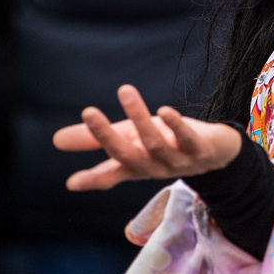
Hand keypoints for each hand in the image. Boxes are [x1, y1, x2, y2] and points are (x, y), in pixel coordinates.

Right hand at [54, 84, 242, 190]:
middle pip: (127, 156)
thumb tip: (56, 141)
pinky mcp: (200, 150)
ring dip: (139, 118)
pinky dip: (176, 126)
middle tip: (88, 112)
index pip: (110, 173)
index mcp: (135, 165)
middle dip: (106, 136)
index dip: (92, 179)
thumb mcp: (130, 139)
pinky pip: (186, 139)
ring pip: (155, 144)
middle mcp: (154, 167)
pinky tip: (164, 110)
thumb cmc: (165, 145)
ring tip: (125, 91)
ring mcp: (177, 161)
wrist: (217, 154)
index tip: (72, 183)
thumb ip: (97, 140)